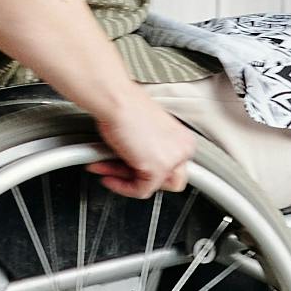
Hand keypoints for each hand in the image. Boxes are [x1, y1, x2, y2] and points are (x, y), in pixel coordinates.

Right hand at [85, 84, 195, 198]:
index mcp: (183, 139)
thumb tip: (138, 165)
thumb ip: (148, 151)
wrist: (116, 100)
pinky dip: (122, 187)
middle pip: (168, 181)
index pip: (173, 168)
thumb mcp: (145, 132)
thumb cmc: (126, 107)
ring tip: (107, 170)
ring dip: (126, 181)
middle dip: (141, 177)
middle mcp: (182, 149)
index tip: (129, 168)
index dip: (147, 169)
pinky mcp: (158, 169)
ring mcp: (172, 160)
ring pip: (153, 186)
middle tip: (120, 171)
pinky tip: (108, 176)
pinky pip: (140, 191)